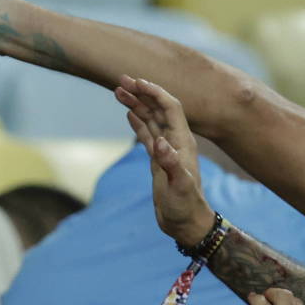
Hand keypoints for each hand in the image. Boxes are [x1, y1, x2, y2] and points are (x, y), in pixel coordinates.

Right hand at [115, 76, 212, 247]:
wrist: (186, 224)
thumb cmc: (185, 207)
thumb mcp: (179, 187)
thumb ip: (171, 164)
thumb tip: (160, 142)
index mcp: (182, 142)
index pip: (170, 108)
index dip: (155, 93)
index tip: (137, 82)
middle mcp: (175, 141)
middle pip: (158, 109)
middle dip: (142, 93)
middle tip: (121, 80)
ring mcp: (166, 149)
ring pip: (150, 119)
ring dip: (136, 104)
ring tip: (118, 91)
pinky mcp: (158, 160)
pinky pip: (147, 134)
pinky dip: (138, 121)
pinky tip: (129, 113)